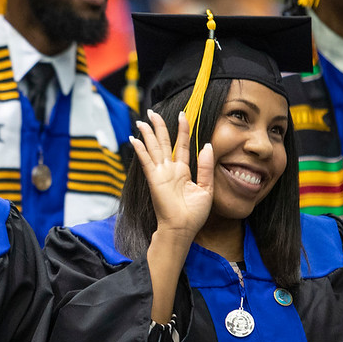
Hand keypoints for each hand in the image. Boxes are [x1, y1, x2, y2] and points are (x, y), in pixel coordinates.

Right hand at [131, 110, 214, 239]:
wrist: (183, 228)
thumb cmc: (194, 214)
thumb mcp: (206, 188)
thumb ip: (205, 166)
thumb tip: (207, 145)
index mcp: (183, 172)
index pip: (182, 146)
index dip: (182, 130)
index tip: (183, 115)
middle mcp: (170, 170)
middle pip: (164, 143)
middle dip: (159, 127)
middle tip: (153, 112)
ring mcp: (161, 174)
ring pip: (153, 148)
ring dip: (147, 134)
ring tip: (143, 120)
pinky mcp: (154, 179)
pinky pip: (146, 161)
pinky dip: (140, 150)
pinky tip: (134, 139)